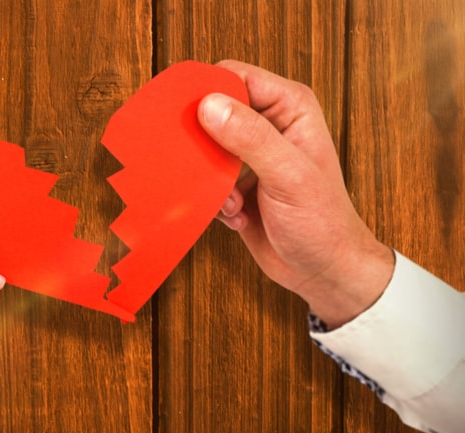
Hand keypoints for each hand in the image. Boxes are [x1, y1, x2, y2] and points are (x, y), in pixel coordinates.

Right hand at [197, 60, 394, 327]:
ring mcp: (250, 156)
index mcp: (290, 108)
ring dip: (209, 180)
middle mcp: (269, 125)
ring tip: (233, 202)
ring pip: (204, 149)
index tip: (192, 122)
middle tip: (209, 171)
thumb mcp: (288, 176)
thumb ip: (250, 138)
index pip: (235, 78)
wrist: (323, 271)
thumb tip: (209, 105)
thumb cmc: (323, 224)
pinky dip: (213, 201)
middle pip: (213, 112)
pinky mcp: (236, 183)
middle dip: (203, 144)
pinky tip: (238, 216)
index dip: (208, 94)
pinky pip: (204, 181)